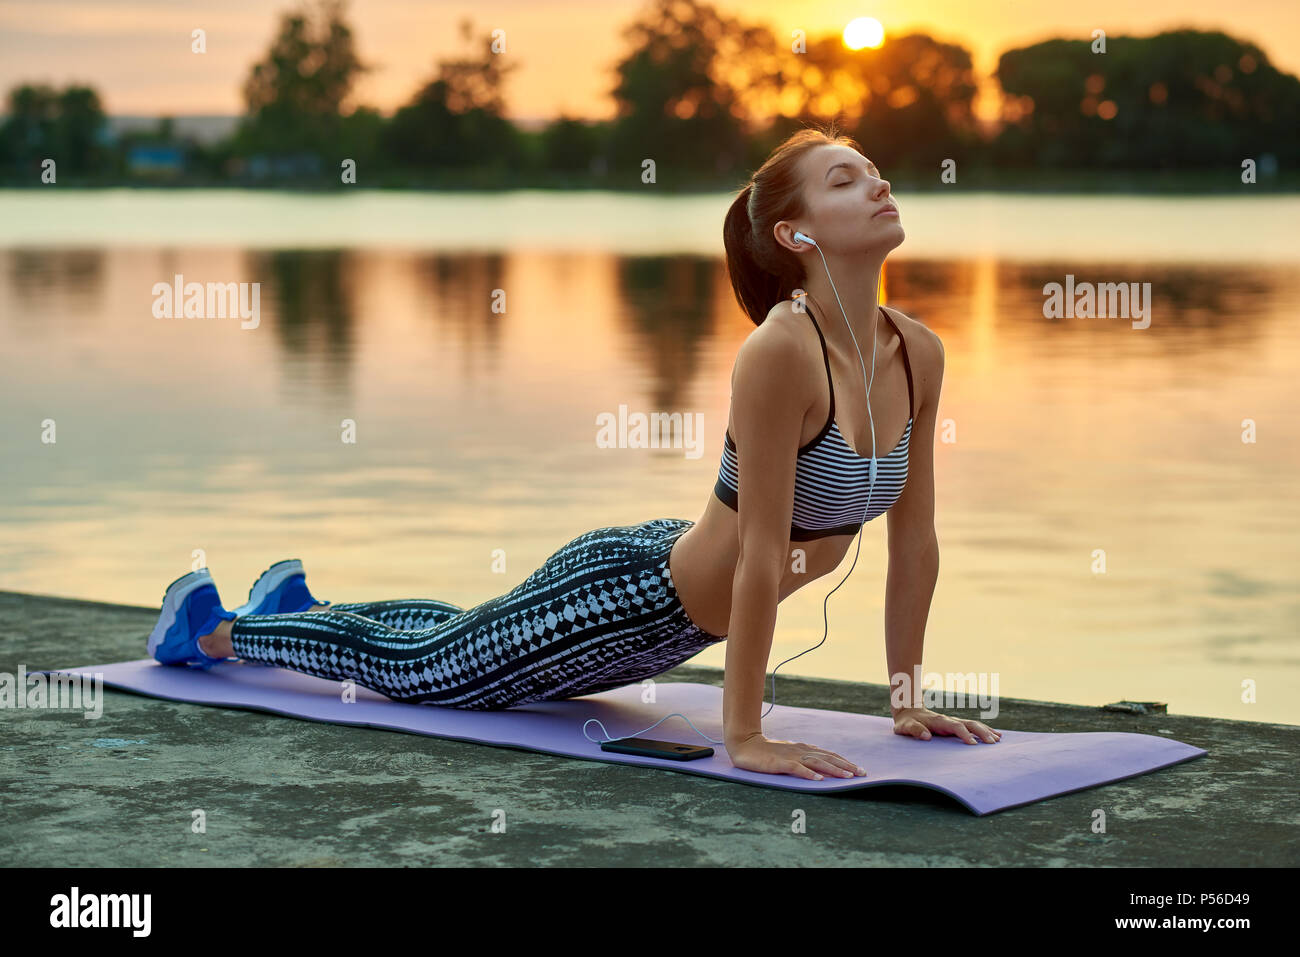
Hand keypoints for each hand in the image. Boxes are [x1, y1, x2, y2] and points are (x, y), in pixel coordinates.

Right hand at [726, 733, 865, 779]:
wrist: (744, 745)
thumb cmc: (767, 752)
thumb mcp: (789, 754)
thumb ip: (803, 758)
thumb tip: (820, 768)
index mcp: (804, 749)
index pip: (828, 755)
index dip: (844, 761)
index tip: (859, 769)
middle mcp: (801, 751)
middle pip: (827, 758)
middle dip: (846, 766)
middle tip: (862, 773)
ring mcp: (790, 757)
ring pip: (816, 763)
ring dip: (833, 770)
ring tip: (847, 777)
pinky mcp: (779, 763)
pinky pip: (797, 769)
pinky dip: (809, 774)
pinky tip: (819, 780)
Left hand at [893, 707, 1000, 743]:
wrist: (908, 711)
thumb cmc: (906, 722)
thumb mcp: (905, 727)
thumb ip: (914, 730)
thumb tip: (926, 736)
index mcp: (939, 721)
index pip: (955, 727)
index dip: (964, 734)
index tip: (973, 745)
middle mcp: (949, 720)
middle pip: (969, 724)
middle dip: (982, 732)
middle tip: (992, 743)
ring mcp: (954, 721)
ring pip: (973, 724)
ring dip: (986, 731)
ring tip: (998, 739)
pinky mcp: (956, 725)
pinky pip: (972, 727)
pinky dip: (985, 730)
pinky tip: (996, 735)